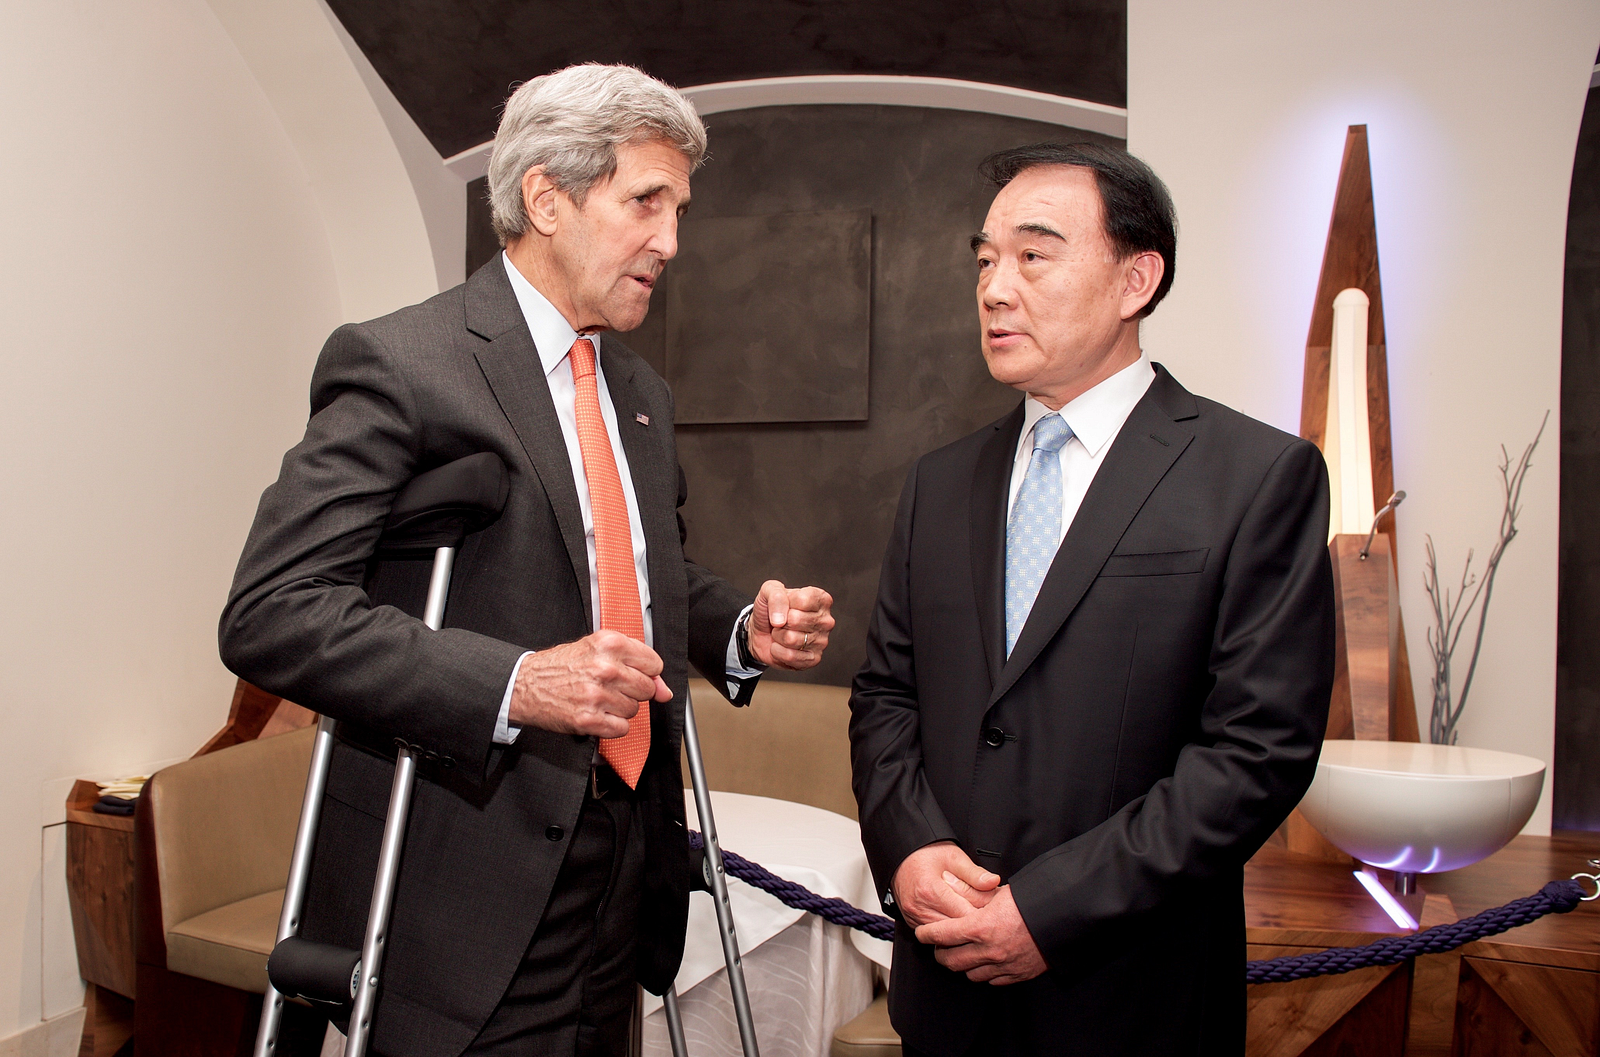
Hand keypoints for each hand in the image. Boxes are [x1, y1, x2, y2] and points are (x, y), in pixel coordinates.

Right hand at [508, 629, 671, 737]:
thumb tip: (665, 691)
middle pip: (647, 689)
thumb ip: (635, 663)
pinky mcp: (589, 719)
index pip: (654, 664)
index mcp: (609, 644)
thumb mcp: (596, 650)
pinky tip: (596, 714)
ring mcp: (597, 694)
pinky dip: (611, 726)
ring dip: (620, 709)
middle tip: (610, 687)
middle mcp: (605, 668)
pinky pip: (621, 729)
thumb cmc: (561, 666)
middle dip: (632, 691)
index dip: (645, 672)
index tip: (631, 673)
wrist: (524, 684)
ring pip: (634, 710)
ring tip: (599, 699)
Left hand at [747, 580, 834, 669]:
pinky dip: (778, 652)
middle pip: (796, 620)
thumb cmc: (770, 610)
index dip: (785, 603)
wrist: (761, 632)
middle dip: (780, 622)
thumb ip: (776, 596)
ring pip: (791, 639)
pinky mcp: (814, 659)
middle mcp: (826, 620)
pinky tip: (782, 646)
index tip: (785, 605)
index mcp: (821, 599)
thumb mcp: (768, 591)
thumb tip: (780, 619)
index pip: (802, 600)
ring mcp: (822, 641)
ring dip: (778, 637)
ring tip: (781, 633)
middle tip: (781, 622)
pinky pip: (791, 656)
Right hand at [891, 842, 999, 927]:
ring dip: (962, 928)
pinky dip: (949, 929)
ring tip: (977, 919)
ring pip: (947, 936)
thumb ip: (974, 873)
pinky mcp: (913, 923)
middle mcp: (919, 908)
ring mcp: (914, 918)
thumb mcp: (953, 857)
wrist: (901, 855)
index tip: (997, 909)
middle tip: (991, 917)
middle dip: (975, 922)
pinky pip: (936, 934)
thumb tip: (993, 882)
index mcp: (930, 891)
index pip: (965, 913)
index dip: (985, 912)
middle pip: (957, 927)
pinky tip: (960, 921)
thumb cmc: (925, 853)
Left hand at [914, 885, 1046, 984]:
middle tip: (939, 946)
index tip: (921, 933)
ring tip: (962, 954)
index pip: (942, 935)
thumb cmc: (1032, 901)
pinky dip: (984, 972)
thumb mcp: (1000, 893)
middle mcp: (988, 950)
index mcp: (980, 927)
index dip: (927, 934)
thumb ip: (977, 898)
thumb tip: (957, 889)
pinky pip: (991, 980)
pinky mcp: (1017, 975)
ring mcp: (1002, 966)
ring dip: (962, 965)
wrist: (1062, 918)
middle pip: (950, 960)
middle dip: (941, 953)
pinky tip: (985, 962)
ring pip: (969, 974)